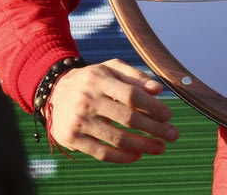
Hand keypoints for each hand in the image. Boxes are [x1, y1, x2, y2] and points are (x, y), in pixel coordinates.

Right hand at [45, 58, 178, 162]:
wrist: (53, 91)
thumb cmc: (91, 79)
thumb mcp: (110, 68)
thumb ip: (135, 76)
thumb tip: (159, 89)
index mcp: (99, 79)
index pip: (132, 95)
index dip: (152, 107)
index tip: (168, 116)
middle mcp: (88, 100)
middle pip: (127, 118)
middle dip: (154, 129)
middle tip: (172, 135)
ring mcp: (78, 121)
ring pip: (116, 138)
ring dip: (143, 146)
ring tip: (159, 147)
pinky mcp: (71, 139)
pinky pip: (100, 152)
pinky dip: (121, 157)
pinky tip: (137, 155)